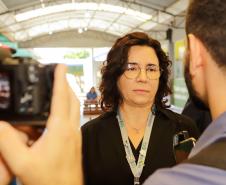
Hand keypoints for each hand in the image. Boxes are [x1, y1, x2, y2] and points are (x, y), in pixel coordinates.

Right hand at [0, 64, 82, 184]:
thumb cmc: (47, 180)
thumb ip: (7, 141)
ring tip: (57, 88)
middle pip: (72, 99)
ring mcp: (76, 134)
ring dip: (68, 95)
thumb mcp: (21, 162)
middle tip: (58, 74)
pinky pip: (73, 117)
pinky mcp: (75, 139)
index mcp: (60, 129)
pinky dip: (67, 107)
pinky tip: (56, 112)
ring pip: (75, 107)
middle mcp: (71, 128)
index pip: (62, 97)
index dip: (61, 78)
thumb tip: (0, 123)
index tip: (61, 65)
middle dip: (66, 84)